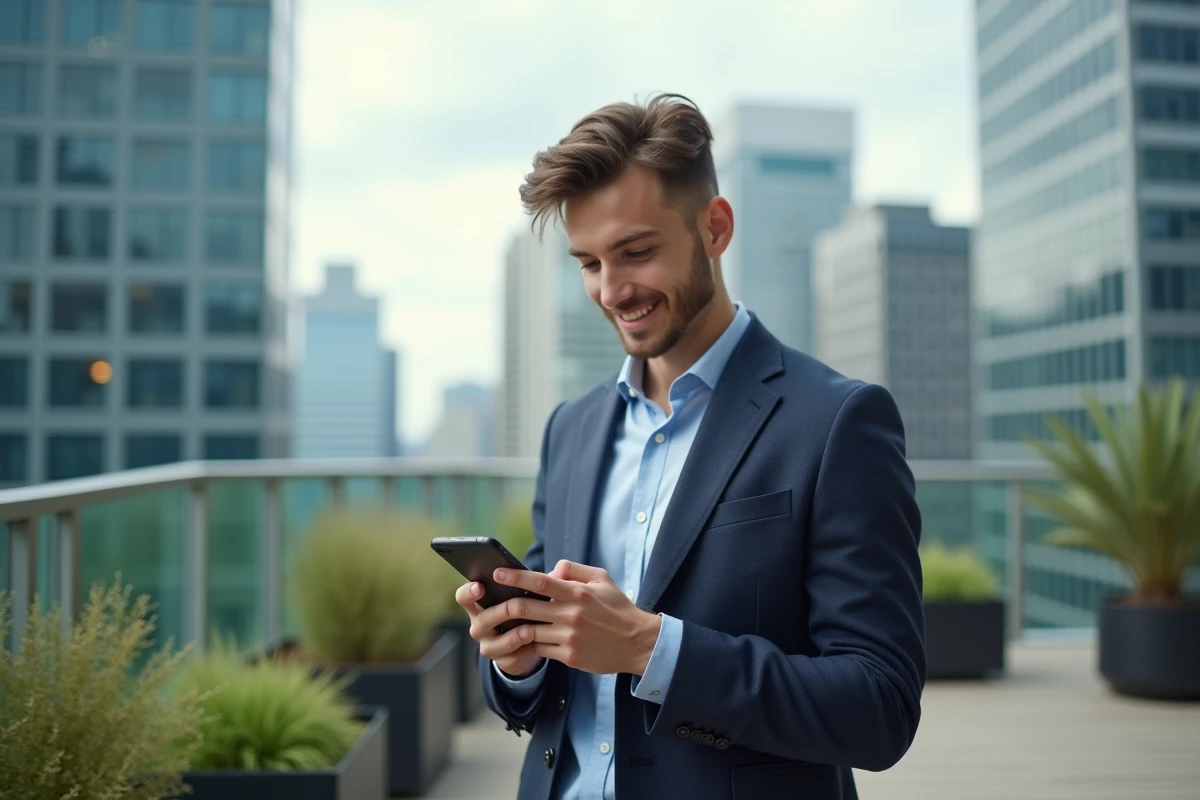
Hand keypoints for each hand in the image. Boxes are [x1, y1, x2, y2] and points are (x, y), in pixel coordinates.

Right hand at [455, 581, 544, 678]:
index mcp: (481, 603)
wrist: (530, 641)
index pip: (464, 596)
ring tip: (529, 631)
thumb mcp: (526, 594)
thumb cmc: (529, 608)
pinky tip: (537, 644)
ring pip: (494, 642)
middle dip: (499, 612)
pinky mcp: (502, 661)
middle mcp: (480, 624)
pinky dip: (524, 650)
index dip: (469, 591)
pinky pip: (510, 658)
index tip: (480, 586)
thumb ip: (532, 584)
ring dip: (512, 636)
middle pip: (481, 619)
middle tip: (512, 607)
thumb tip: (556, 572)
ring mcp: (489, 644)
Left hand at [473, 560, 661, 675]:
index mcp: (578, 593)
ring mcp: (569, 638)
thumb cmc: (617, 608)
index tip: (497, 573)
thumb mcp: (602, 579)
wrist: (637, 643)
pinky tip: (526, 638)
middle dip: (504, 604)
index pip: (539, 582)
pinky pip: (540, 648)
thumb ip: (574, 570)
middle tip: (492, 602)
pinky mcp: (569, 657)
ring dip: (516, 626)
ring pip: (529, 631)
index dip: (515, 577)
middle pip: (526, 608)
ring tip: (505, 622)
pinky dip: (531, 642)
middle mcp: (571, 615)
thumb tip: (551, 570)